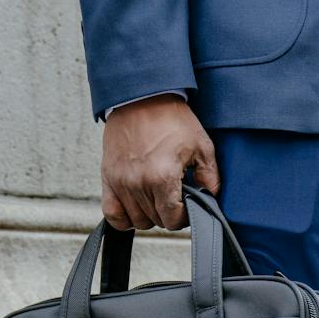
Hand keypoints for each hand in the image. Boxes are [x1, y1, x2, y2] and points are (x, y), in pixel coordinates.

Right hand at [99, 95, 220, 230]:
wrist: (142, 97)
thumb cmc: (171, 118)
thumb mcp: (201, 146)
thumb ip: (209, 177)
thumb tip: (210, 199)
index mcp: (162, 177)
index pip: (173, 220)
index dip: (184, 216)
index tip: (186, 204)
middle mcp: (138, 183)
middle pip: (156, 221)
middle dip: (168, 213)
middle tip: (174, 195)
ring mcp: (120, 181)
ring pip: (137, 220)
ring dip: (149, 214)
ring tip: (157, 197)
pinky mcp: (108, 177)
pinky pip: (112, 214)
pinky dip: (123, 217)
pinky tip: (135, 207)